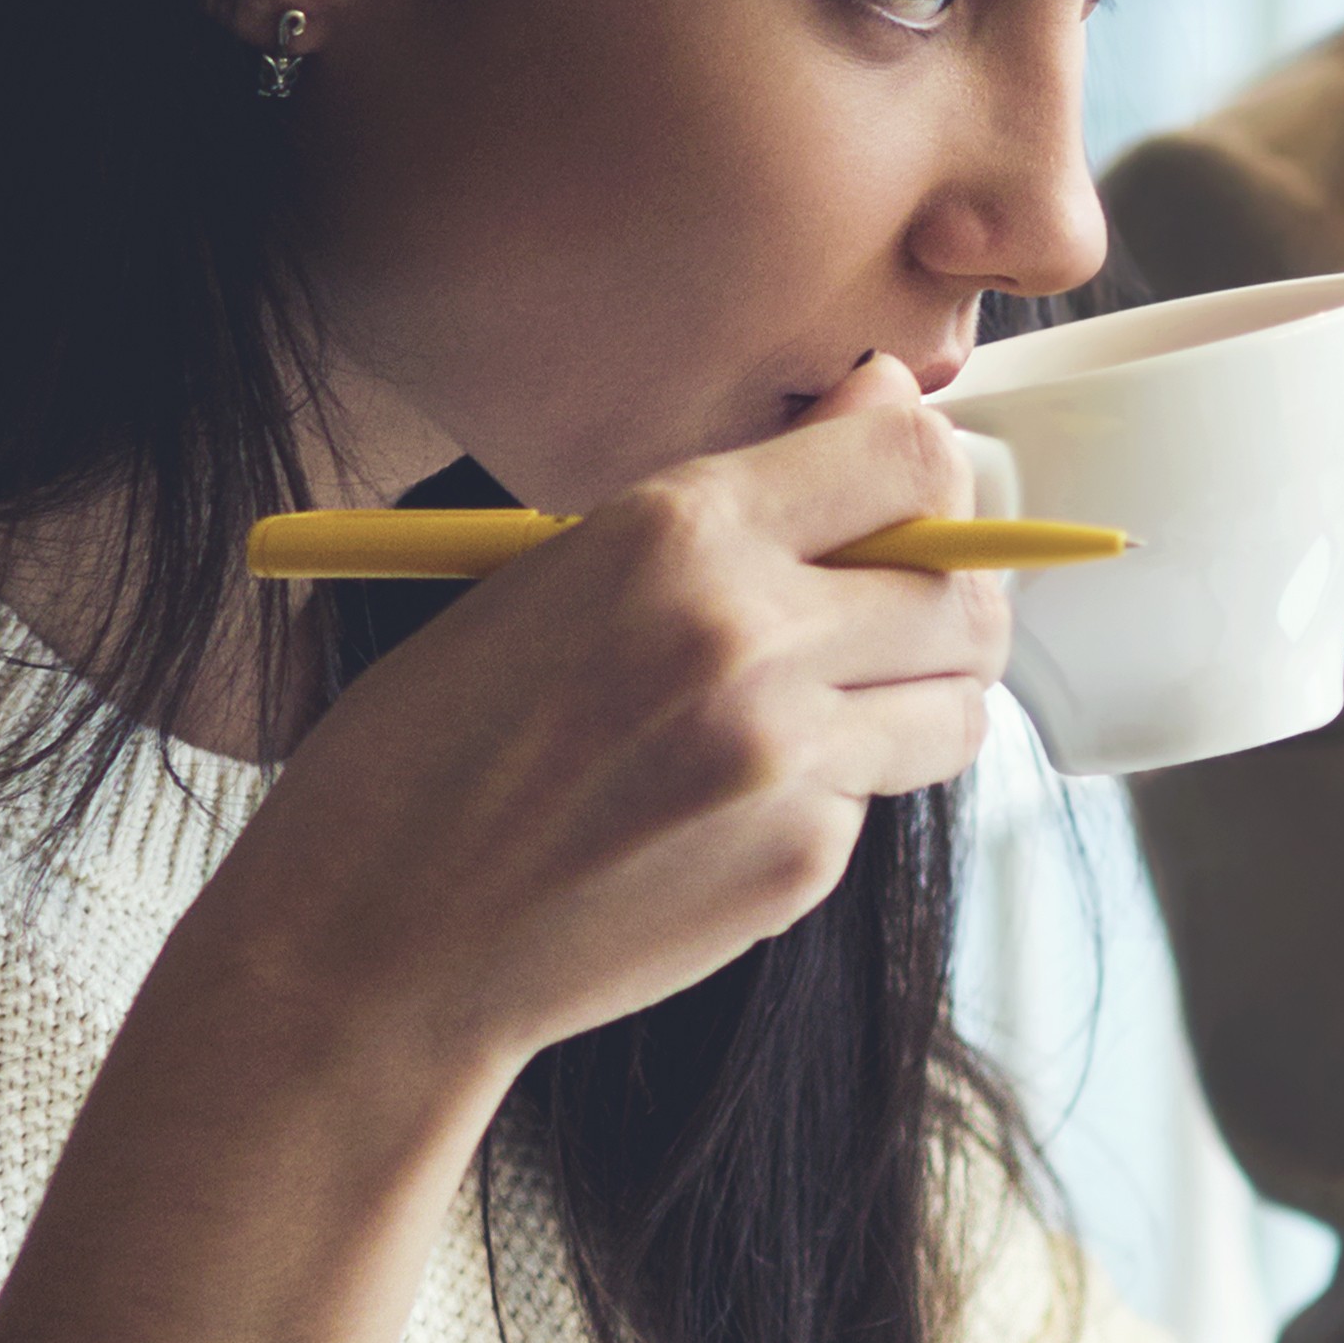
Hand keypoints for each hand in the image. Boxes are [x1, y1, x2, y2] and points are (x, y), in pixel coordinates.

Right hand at [204, 364, 1013, 1080]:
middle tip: (892, 613)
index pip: (906, 456)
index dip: (925, 474)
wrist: (379, 935)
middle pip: (964, 590)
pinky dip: (840, 789)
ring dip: (924, 695)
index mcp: (676, 531)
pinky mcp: (802, 864)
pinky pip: (880, 797)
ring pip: (961, 703)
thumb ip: (725, 504)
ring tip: (837, 703)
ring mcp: (787, 760)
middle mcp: (750, 635)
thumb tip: (881, 407)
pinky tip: (738, 799)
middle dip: (948, 597)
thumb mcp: (547, 573)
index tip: (903, 497)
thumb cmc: (435, 745)